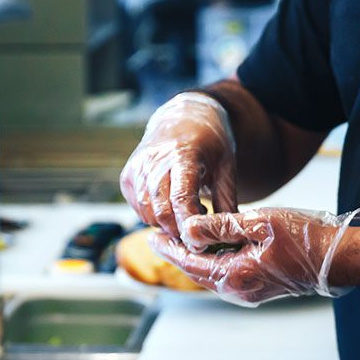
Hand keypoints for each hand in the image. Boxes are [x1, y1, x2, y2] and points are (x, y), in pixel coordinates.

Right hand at [120, 93, 238, 238]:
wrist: (182, 118)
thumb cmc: (209, 144)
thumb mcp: (226, 167)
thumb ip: (226, 202)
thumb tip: (232, 237)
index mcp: (182, 154)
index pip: (181, 198)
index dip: (190, 225)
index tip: (201, 241)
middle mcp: (153, 160)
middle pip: (161, 211)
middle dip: (178, 231)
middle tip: (197, 233)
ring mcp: (137, 168)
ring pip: (147, 214)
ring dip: (166, 225)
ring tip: (187, 215)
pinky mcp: (127, 178)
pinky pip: (139, 210)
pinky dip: (154, 218)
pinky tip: (171, 208)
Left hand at [148, 203, 359, 305]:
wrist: (339, 258)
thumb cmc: (305, 237)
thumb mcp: (259, 223)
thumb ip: (220, 227)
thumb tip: (187, 230)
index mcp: (235, 276)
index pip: (190, 263)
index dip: (169, 249)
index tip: (151, 236)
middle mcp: (239, 291)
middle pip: (197, 274)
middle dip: (177, 255)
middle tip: (157, 238)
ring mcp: (250, 293)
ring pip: (211, 276)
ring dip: (194, 260)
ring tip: (179, 241)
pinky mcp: (259, 289)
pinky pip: (227, 277)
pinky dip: (213, 263)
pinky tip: (210, 249)